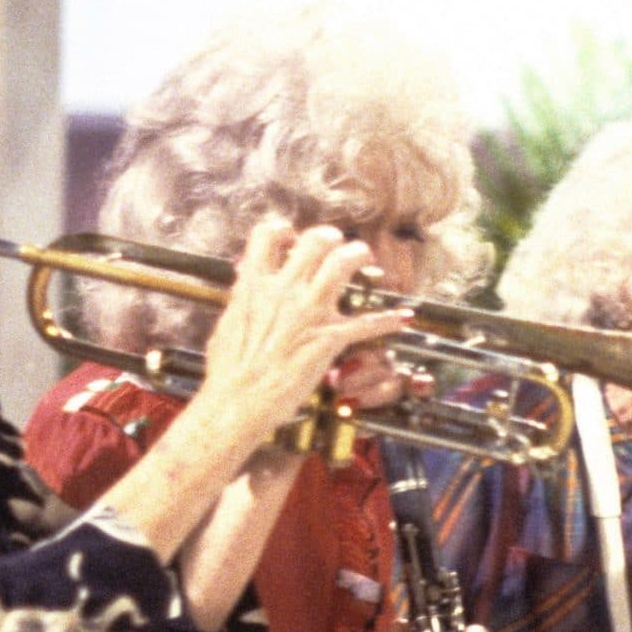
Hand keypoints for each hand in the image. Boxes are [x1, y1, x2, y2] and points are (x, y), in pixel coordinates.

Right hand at [200, 219, 405, 441]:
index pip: (267, 235)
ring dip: (359, 256)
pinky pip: (367, 323)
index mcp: (254, 285)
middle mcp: (283, 291)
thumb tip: (243, 284)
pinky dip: (389, 319)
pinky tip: (403, 318)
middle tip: (338, 246)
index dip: (283, 229)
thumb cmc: (227, 371)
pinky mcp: (328, 338)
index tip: (292, 237)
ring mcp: (308, 312)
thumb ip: (241, 299)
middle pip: (315, 241)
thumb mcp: (227, 324)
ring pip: (342, 264)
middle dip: (332, 238)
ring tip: (366, 259)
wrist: (237, 402)